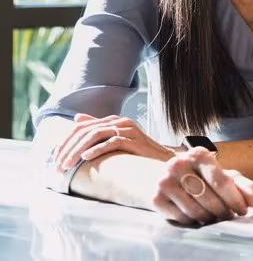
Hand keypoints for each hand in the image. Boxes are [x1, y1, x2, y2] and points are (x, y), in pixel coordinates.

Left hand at [55, 113, 175, 170]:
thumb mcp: (116, 140)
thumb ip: (98, 129)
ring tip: (67, 165)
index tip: (56, 159)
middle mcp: (120, 121)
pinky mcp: (134, 139)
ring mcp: (128, 129)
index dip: (65, 142)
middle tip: (58, 166)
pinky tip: (86, 158)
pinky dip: (96, 149)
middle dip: (68, 149)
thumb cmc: (138, 153)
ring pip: (95, 135)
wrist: (163, 161)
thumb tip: (77, 119)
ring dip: (77, 151)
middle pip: (85, 131)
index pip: (81, 127)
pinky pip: (111, 142)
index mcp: (114, 120)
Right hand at [149, 147, 252, 224]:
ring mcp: (165, 182)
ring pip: (196, 211)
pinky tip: (198, 216)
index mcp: (199, 154)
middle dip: (224, 211)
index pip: (221, 181)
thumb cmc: (198, 175)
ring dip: (210, 218)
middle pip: (210, 198)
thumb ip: (241, 184)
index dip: (235, 199)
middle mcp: (179, 165)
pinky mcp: (156, 198)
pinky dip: (194, 221)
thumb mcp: (221, 173)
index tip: (244, 209)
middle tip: (230, 215)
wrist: (160, 174)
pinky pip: (182, 218)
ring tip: (215, 215)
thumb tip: (252, 200)